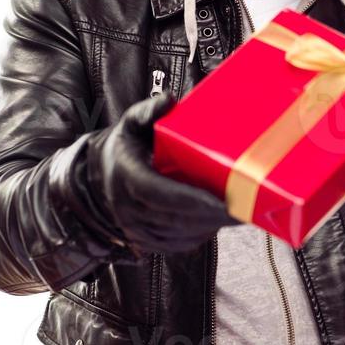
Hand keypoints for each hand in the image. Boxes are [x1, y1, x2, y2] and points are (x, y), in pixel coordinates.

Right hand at [79, 92, 241, 255]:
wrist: (102, 175)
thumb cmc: (125, 148)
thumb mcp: (132, 123)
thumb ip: (149, 110)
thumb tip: (168, 100)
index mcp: (126, 176)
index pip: (158, 194)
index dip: (191, 200)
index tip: (221, 202)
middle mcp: (128, 207)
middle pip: (174, 218)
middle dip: (211, 216)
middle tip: (242, 209)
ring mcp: (135, 228)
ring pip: (178, 235)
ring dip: (209, 227)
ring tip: (237, 215)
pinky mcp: (145, 241)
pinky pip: (176, 244)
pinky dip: (199, 235)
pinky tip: (216, 223)